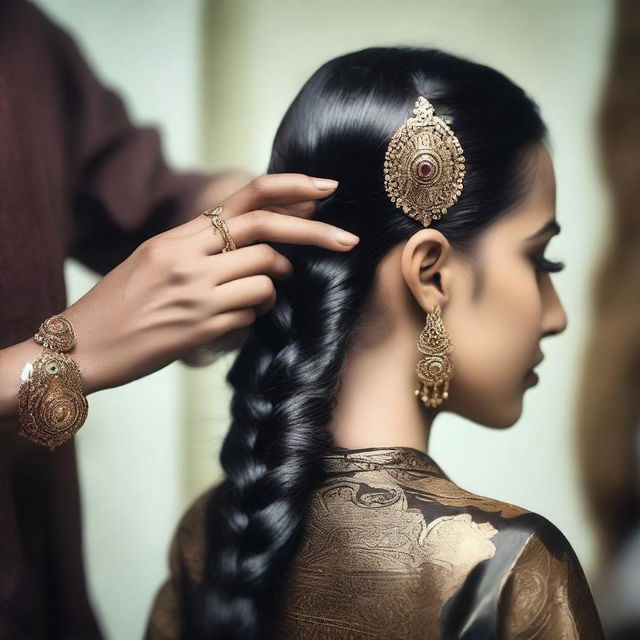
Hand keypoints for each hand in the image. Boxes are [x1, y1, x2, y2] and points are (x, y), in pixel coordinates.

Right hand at [61, 173, 357, 392]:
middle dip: (316, 231)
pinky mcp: (201, 328)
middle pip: (267, 229)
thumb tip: (263, 239)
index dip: (291, 187)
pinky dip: (255, 313)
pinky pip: (252, 313)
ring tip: (258, 294)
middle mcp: (188, 258)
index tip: (327, 187)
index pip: (245, 197)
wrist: (80, 348)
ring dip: (274, 284)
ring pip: (266, 275)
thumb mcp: (155, 258)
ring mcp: (196, 293)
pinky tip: (233, 319)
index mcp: (177, 236)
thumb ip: (203, 244)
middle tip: (348, 240)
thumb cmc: (121, 303)